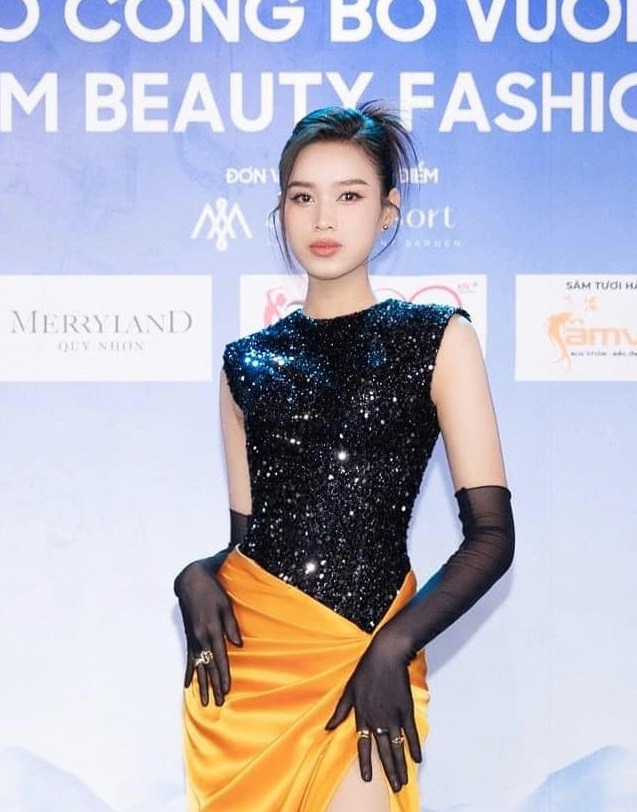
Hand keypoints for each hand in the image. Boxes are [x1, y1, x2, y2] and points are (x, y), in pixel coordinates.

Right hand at [175, 561, 241, 706]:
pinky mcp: (189, 636)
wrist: (191, 581)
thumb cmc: (212, 591)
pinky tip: (187, 685)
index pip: (220, 658)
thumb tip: (238, 645)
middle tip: (217, 704)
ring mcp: (193, 638)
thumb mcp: (226, 605)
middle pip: (209, 666)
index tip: (227, 690)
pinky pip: (189, 658)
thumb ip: (231, 626)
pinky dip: (189, 672)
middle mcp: (201, 637)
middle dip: (214, 686)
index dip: (224, 675)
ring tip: (203, 701)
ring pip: (198, 666)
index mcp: (212, 630)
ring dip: (201, 684)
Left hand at [325, 627, 420, 792]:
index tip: (367, 780)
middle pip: (384, 752)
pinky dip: (414, 747)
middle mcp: (377, 719)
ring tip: (404, 781)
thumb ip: (339, 711)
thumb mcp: (348, 690)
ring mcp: (393, 716)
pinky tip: (418, 759)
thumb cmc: (365, 670)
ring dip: (401, 765)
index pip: (363, 745)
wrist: (386, 655)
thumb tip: (327, 728)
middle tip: (395, 788)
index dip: (366, 763)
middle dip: (389, 772)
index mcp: (362, 715)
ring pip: (397, 746)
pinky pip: (411, 733)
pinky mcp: (405, 709)